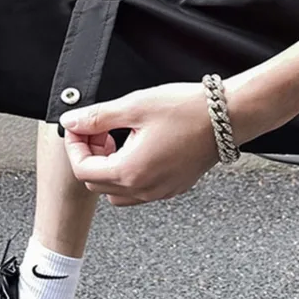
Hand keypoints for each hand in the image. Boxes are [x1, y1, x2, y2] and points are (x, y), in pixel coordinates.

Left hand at [59, 83, 219, 205]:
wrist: (227, 116)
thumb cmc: (187, 109)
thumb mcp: (134, 106)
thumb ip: (96, 117)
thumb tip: (71, 121)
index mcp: (130, 171)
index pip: (82, 170)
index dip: (74, 146)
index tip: (79, 127)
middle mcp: (144, 189)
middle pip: (96, 184)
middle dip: (90, 156)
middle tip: (98, 130)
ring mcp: (161, 191)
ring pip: (117, 192)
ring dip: (108, 168)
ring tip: (119, 139)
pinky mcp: (174, 187)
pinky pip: (139, 190)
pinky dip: (129, 173)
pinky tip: (139, 146)